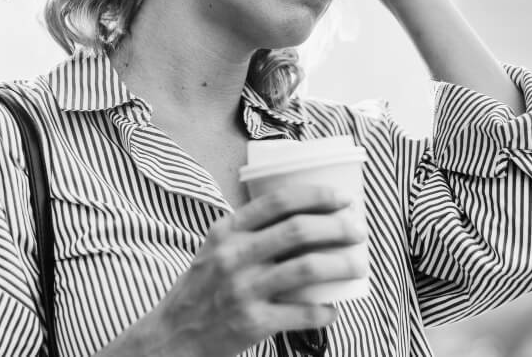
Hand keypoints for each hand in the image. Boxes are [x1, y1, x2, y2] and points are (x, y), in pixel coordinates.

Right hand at [137, 187, 366, 356]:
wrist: (173, 336)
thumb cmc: (202, 289)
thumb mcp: (216, 249)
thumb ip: (250, 231)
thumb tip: (305, 217)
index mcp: (228, 231)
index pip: (278, 201)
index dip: (316, 195)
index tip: (342, 199)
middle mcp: (234, 256)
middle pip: (298, 230)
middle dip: (337, 228)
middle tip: (358, 231)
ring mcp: (243, 290)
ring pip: (307, 268)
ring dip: (341, 265)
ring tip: (358, 265)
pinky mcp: (253, 323)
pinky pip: (302, 313)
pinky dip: (324, 310)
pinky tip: (332, 308)